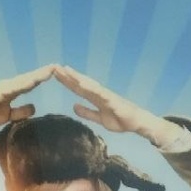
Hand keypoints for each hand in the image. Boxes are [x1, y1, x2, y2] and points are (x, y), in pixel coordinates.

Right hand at [0, 65, 56, 134]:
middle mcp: (9, 85)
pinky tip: (34, 81)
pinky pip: (14, 88)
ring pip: (24, 80)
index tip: (55, 73)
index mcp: (12, 89)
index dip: (42, 78)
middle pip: (29, 78)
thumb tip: (34, 107)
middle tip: (57, 66)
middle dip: (43, 72)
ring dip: (36, 75)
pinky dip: (24, 84)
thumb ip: (21, 111)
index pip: (30, 83)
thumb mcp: (9, 115)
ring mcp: (4, 87)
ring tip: (49, 70)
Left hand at [54, 64, 176, 146]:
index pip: (77, 88)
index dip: (66, 82)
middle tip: (54, 67)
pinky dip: (90, 87)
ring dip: (77, 77)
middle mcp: (98, 93)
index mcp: (95, 97)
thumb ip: (87, 112)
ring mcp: (105, 94)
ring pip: (88, 84)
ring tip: (65, 70)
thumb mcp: (99, 118)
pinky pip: (99, 92)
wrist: (136, 123)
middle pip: (80, 83)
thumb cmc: (120, 120)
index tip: (55, 75)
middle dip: (68, 76)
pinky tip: (81, 82)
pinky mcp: (111, 99)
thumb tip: (73, 106)